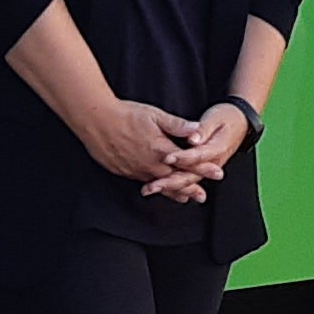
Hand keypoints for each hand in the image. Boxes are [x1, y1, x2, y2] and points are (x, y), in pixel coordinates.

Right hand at [68, 97, 195, 191]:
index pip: (187, 162)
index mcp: (160, 149)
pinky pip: (143, 182)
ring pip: (159, 185)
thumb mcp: (155, 115)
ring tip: (185, 199)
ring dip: (173, 192)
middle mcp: (149, 164)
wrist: (95, 121)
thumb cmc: (126, 114)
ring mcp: (135, 169)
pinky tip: (157, 190)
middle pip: (174, 179)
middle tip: (202, 197)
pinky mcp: (123, 171)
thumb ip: (177, 125)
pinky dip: (154, 188)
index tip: (218, 173)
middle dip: (190, 188)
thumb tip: (197, 130)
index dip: (204, 168)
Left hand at [160, 103, 254, 188]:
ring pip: (186, 181)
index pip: (197, 156)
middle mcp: (212, 163)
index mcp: (216, 149)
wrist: (239, 123)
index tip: (167, 157)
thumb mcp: (216, 118)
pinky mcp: (200, 168)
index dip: (182, 158)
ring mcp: (207, 168)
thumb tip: (193, 138)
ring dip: (168, 186)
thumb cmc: (226, 118)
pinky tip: (158, 188)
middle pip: (190, 176)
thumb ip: (203, 129)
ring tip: (149, 189)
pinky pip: (185, 179)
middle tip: (152, 186)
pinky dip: (172, 185)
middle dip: (170, 182)